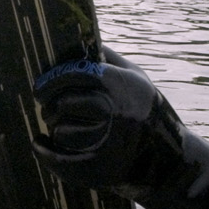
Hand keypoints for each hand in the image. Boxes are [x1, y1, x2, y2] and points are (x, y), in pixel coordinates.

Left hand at [31, 55, 208, 208]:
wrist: (169, 163)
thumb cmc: (147, 114)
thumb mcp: (138, 80)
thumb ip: (110, 59)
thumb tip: (81, 40)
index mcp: (122, 86)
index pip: (76, 73)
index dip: (52, 79)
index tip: (40, 87)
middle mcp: (117, 112)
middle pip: (64, 103)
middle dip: (49, 105)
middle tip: (48, 107)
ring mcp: (109, 142)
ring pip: (61, 130)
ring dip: (54, 127)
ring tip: (59, 125)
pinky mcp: (100, 167)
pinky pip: (59, 157)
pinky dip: (45, 150)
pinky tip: (41, 143)